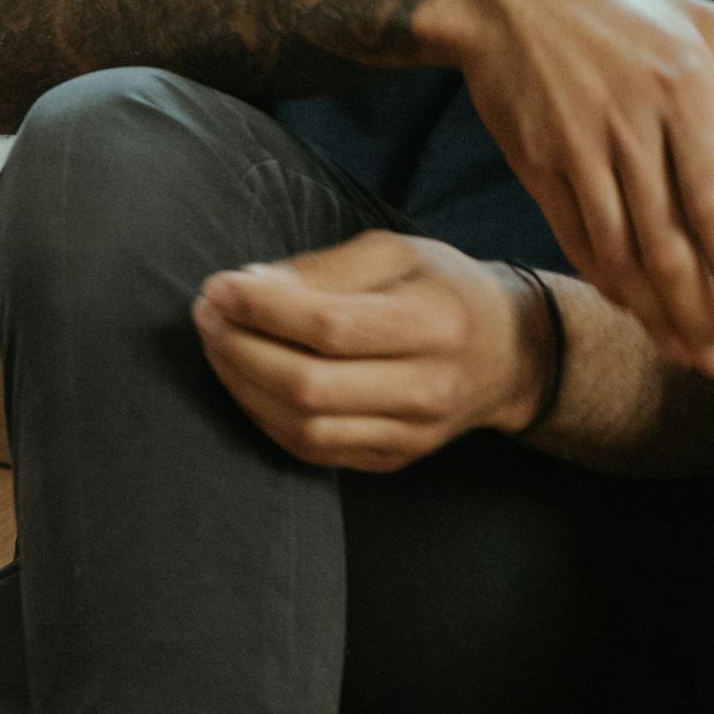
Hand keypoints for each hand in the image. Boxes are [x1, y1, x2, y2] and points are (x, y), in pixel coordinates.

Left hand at [192, 230, 544, 473]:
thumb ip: (321, 269)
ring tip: (217, 343)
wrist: (506, 354)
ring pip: (304, 427)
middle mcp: (426, 389)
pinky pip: (312, 450)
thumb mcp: (394, 252)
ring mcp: (411, 435)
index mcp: (433, 324)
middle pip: (310, 385)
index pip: (331, 327)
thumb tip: (247, 285)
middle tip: (207, 314)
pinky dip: (264, 417)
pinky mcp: (393, 460)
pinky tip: (244, 380)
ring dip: (242, 385)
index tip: (219, 287)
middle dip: (240, 348)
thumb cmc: (441, 288)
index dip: (263, 310)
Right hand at [419, 0, 713, 375]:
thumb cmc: (611, 4)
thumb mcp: (697, 15)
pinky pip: (576, 234)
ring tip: (683, 349)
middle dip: (698, 311)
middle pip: (667, 241)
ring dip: (654, 309)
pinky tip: (630, 303)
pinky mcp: (539, 163)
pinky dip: (604, 276)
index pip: (713, 200)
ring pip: (621, 250)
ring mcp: (580, 149)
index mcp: (683, 93)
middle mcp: (633, 128)